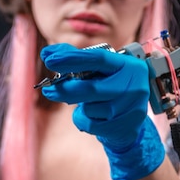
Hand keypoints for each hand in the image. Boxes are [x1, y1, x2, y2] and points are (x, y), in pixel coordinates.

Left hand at [40, 43, 164, 179]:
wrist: (132, 117)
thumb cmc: (110, 86)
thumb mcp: (99, 70)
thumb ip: (74, 59)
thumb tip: (46, 53)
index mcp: (126, 65)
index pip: (98, 58)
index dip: (73, 59)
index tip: (50, 60)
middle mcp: (133, 84)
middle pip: (91, 88)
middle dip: (66, 90)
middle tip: (49, 90)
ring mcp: (132, 107)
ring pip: (91, 109)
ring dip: (80, 108)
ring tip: (87, 105)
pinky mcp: (127, 126)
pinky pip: (92, 125)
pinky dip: (83, 121)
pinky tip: (91, 117)